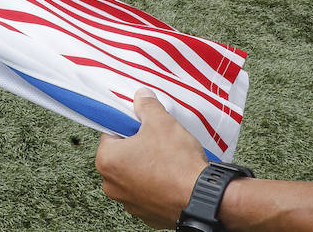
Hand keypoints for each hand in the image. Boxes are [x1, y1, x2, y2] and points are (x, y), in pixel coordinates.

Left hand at [95, 88, 207, 228]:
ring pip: (135, 176)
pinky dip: (158, 186)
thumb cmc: (178, 164)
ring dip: (148, 168)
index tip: (142, 126)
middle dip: (138, 148)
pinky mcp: (148, 215)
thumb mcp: (161, 123)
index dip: (129, 127)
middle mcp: (112, 185)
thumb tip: (142, 97)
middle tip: (158, 142)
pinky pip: (149, 194)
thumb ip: (147, 106)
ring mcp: (130, 203)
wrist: (205, 198)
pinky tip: (173, 178)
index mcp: (107, 160)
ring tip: (169, 160)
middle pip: (122, 156)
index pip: (110, 134)